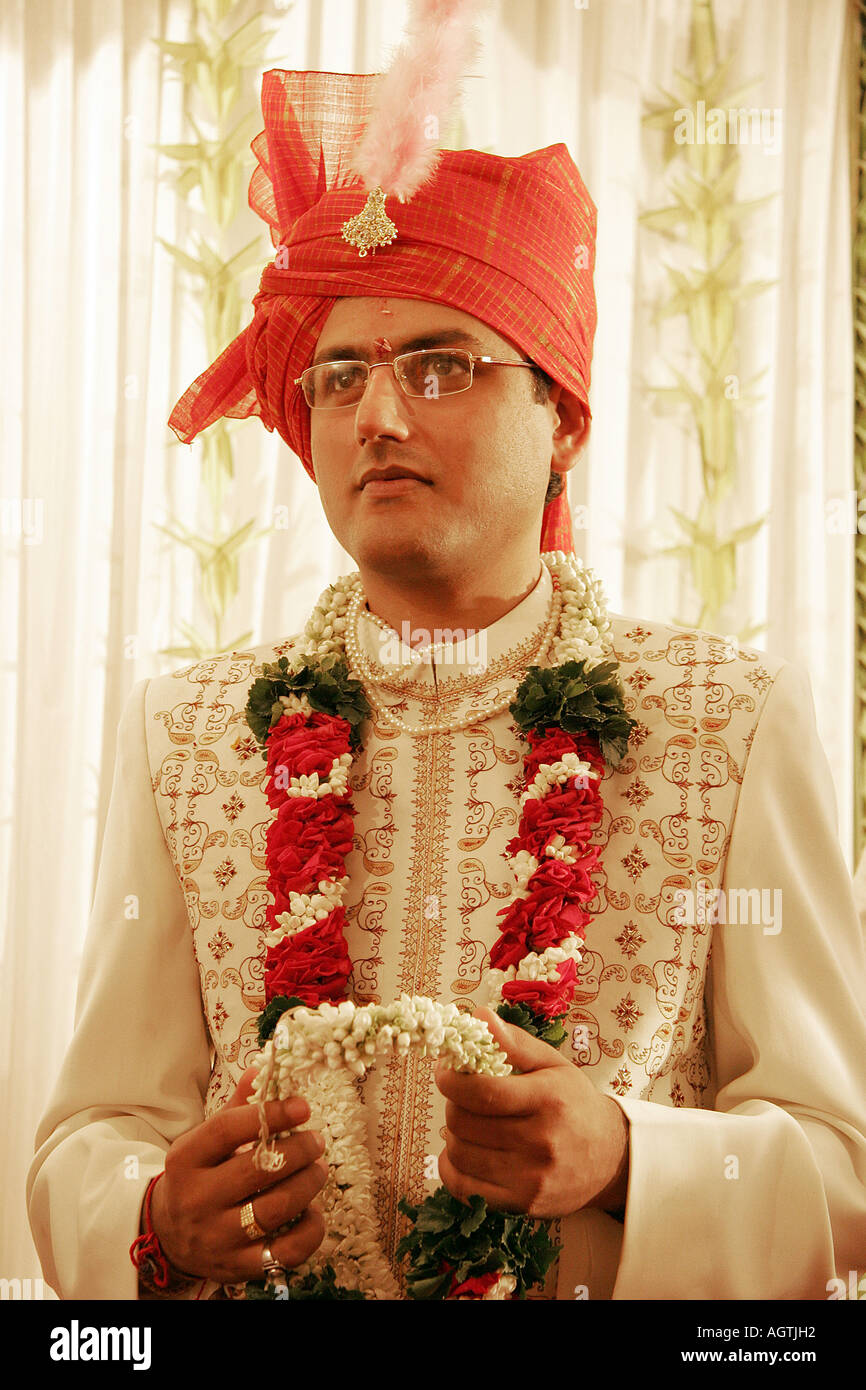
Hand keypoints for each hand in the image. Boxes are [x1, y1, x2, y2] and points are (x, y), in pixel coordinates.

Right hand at [148, 1068, 327, 1284]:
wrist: (168, 1236)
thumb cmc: (197, 1177)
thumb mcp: (204, 1142)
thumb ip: (236, 1108)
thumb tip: (263, 1067)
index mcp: (185, 1160)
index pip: (228, 1130)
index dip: (270, 1114)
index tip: (302, 1107)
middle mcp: (196, 1200)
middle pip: (257, 1170)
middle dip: (298, 1151)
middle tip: (316, 1140)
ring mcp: (217, 1238)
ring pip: (275, 1209)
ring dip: (308, 1184)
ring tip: (319, 1168)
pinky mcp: (238, 1267)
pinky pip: (286, 1252)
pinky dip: (311, 1230)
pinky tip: (314, 1210)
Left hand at [434, 1007, 628, 1218]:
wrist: (610, 1157)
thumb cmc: (575, 1103)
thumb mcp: (553, 1064)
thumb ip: (515, 1042)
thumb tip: (479, 1016)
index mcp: (548, 1099)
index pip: (484, 1092)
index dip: (451, 1080)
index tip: (443, 1070)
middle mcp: (541, 1142)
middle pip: (465, 1123)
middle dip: (452, 1104)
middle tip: (460, 1095)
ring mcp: (531, 1178)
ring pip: (460, 1153)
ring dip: (453, 1133)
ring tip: (467, 1121)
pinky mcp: (522, 1204)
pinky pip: (464, 1187)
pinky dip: (452, 1167)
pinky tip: (464, 1151)